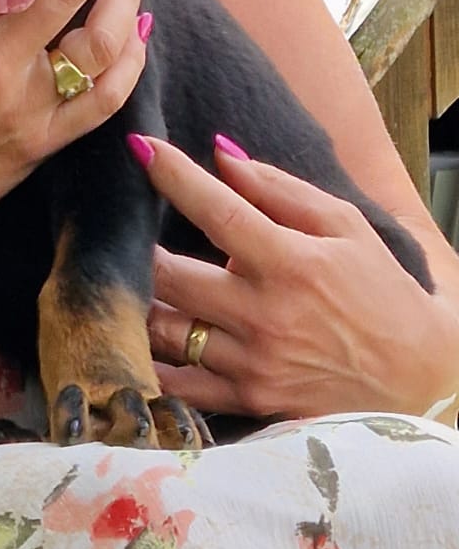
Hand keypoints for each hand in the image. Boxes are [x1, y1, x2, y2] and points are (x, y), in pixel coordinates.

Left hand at [139, 136, 458, 420]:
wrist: (419, 380)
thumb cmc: (381, 293)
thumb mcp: (346, 226)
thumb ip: (280, 189)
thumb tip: (222, 156)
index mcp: (291, 263)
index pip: (217, 210)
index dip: (173, 174)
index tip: (141, 147)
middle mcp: (265, 314)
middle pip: (171, 275)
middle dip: (140, 247)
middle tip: (128, 230)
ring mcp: (254, 364)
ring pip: (166, 329)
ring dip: (143, 301)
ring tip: (137, 281)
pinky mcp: (250, 402)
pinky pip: (180, 384)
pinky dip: (153, 360)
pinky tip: (142, 339)